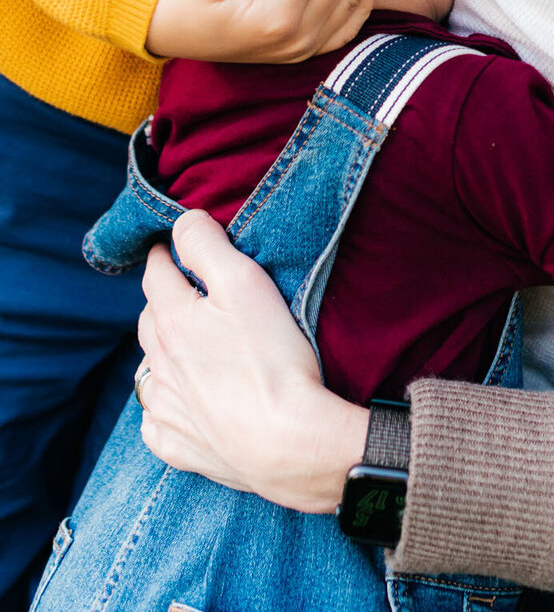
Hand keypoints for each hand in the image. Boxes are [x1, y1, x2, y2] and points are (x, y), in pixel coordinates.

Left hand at [137, 211, 366, 510]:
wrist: (287, 443)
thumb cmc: (272, 359)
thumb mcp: (246, 283)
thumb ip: (207, 245)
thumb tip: (182, 224)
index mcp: (171, 320)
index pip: (157, 272)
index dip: (167, 253)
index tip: (176, 247)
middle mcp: (157, 364)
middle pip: (149, 320)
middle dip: (164, 300)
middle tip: (191, 294)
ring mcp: (164, 409)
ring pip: (150, 370)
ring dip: (163, 353)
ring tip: (191, 347)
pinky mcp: (176, 447)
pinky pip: (156, 420)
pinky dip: (165, 405)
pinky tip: (186, 402)